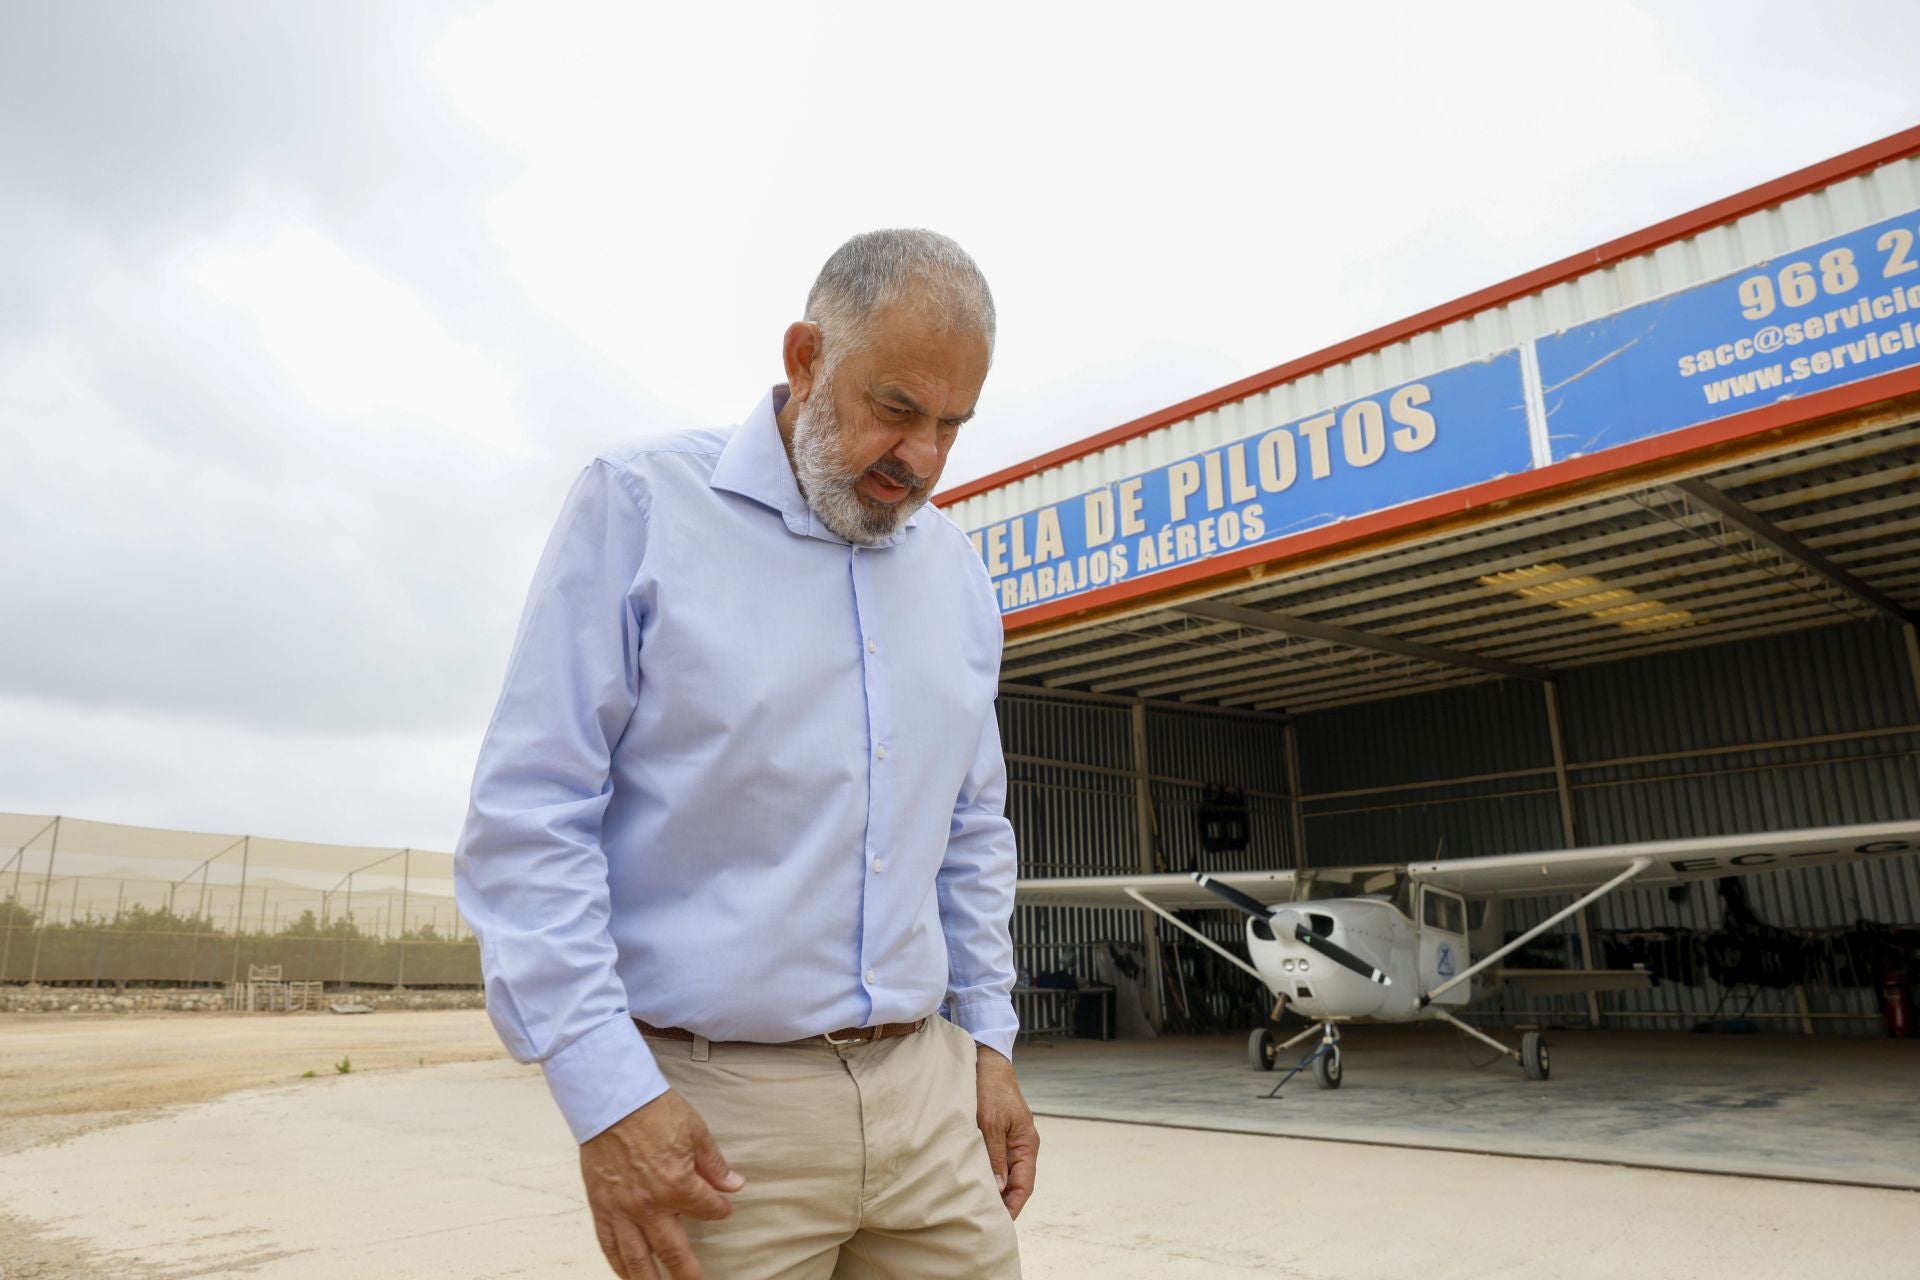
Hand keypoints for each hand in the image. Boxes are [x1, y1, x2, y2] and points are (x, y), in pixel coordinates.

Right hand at [579, 1089, 744, 1278]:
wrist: (611, 1100)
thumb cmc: (652, 1110)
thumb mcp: (695, 1132)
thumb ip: (714, 1165)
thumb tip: (733, 1184)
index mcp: (677, 1185)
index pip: (707, 1209)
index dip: (719, 1210)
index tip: (722, 1208)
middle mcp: (650, 1206)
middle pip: (674, 1250)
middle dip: (689, 1272)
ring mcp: (622, 1210)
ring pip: (638, 1259)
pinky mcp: (601, 1207)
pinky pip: (609, 1245)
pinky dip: (619, 1265)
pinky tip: (627, 1275)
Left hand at [974, 1045, 1038, 1218]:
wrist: (986, 1061)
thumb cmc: (990, 1089)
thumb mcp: (990, 1124)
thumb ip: (995, 1156)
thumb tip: (998, 1188)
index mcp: (1027, 1143)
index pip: (1025, 1185)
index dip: (1014, 1206)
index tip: (1002, 1224)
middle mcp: (1022, 1144)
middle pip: (1016, 1182)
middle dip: (1004, 1203)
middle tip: (985, 1221)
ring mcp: (1010, 1139)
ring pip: (1005, 1172)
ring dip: (994, 1189)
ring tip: (977, 1207)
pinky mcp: (998, 1133)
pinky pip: (996, 1160)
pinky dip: (988, 1173)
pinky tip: (973, 1182)